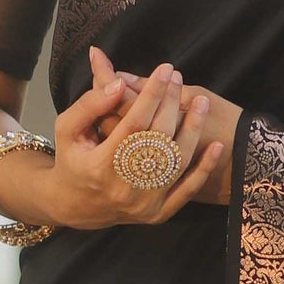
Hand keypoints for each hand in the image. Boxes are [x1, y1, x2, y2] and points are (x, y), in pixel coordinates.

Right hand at [29, 56, 226, 229]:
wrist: (76, 207)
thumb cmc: (72, 160)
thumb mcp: (66, 128)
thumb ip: (89, 104)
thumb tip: (118, 83)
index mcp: (100, 165)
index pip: (134, 123)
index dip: (152, 94)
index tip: (165, 69)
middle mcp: (125, 187)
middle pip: (158, 138)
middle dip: (171, 104)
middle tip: (178, 78)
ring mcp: (144, 203)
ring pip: (176, 162)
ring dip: (193, 129)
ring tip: (200, 101)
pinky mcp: (158, 214)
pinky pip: (187, 191)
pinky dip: (204, 168)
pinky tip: (217, 146)